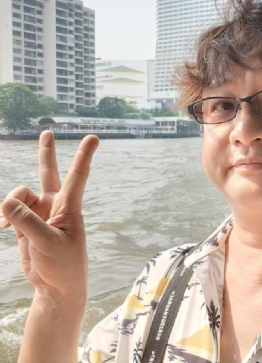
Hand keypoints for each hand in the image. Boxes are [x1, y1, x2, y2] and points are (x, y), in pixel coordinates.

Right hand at [0, 131, 98, 298]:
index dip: (84, 155)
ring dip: (10, 204)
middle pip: (49, 173)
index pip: (78, 176)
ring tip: (7, 223)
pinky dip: (4, 216)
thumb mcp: (48, 244)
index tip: (94, 137)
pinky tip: (2, 227)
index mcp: (69, 207)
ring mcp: (39, 214)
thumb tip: (7, 202)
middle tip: (47, 132)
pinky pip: (9, 210)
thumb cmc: (63, 265)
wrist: (56, 286)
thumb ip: (27, 223)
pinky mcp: (26, 224)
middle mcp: (54, 205)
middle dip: (47, 153)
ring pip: (19, 195)